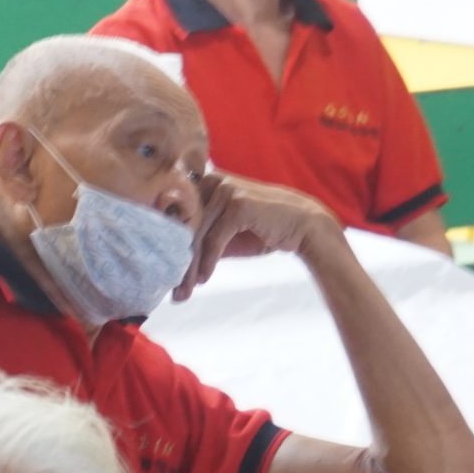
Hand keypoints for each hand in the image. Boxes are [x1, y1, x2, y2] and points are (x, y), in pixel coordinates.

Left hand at [179, 172, 340, 298]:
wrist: (303, 226)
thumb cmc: (263, 230)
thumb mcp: (228, 235)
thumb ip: (203, 239)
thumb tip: (173, 260)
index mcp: (205, 183)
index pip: (181, 219)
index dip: (172, 248)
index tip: (170, 277)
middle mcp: (212, 181)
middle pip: (186, 228)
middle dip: (180, 263)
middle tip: (175, 291)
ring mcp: (225, 190)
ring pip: (197, 235)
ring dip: (190, 268)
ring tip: (185, 291)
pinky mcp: (237, 204)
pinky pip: (214, 239)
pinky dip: (207, 262)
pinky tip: (203, 279)